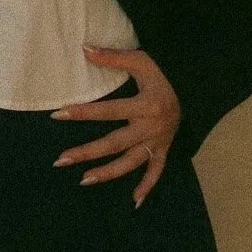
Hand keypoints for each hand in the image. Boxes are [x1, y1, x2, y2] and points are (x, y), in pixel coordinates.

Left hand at [50, 43, 182, 208]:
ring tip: (83, 181)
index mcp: (144, 105)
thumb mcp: (141, 60)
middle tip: (61, 160)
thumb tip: (84, 49)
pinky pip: (156, 171)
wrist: (194, 84)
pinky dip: (147, 187)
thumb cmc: (164, 71)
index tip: (57, 115)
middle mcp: (150, 127)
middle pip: (114, 143)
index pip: (108, 111)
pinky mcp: (164, 148)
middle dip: (87, 152)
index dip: (82, 113)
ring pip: (131, 162)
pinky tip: (134, 202)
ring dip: (107, 173)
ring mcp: (158, 141)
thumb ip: (112, 57)